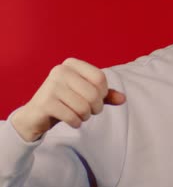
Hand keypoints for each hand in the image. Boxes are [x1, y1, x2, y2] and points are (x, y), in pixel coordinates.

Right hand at [11, 58, 125, 141]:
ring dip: (86, 116)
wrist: (36, 115)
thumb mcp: (87, 95)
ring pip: (83, 106)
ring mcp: (51, 86)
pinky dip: (76, 122)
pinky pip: (72, 116)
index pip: (100, 78)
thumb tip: (123, 99)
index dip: (103, 93)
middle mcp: (60, 71)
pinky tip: (72, 121)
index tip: (97, 99)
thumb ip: (106, 95)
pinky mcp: (45, 102)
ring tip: (80, 115)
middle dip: (96, 108)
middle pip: (93, 93)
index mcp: (72, 64)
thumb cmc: (65, 101)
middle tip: (90, 111)